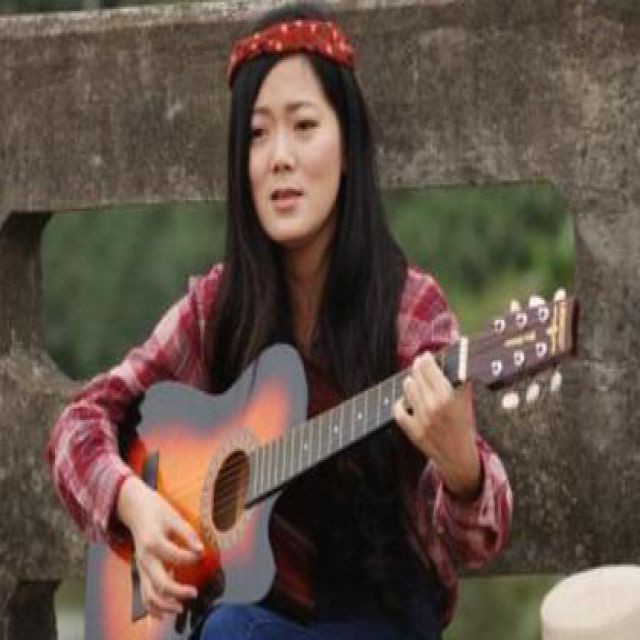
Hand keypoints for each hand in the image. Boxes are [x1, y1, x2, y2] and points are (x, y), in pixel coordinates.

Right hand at [116, 475, 202, 618]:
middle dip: (178, 592)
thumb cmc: (157, 511)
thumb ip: (188, 534)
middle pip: (160, 583)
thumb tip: (201, 549)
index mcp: (153, 542)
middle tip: (194, 592)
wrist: (136, 509)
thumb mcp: (174, 516)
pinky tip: (164, 613)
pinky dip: (153, 607)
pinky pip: (144, 594)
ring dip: (165, 605)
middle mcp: (145, 558)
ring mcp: (141, 567)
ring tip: (181, 608)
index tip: (202, 554)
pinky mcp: (141, 571)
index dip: (192, 558)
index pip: (176, 556)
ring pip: (149, 595)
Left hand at [392, 352, 481, 499]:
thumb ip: (462, 383)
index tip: (425, 356)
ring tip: (414, 380)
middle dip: (418, 368)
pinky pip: (398, 411)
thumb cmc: (464, 427)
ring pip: (408, 389)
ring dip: (410, 382)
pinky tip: (405, 399)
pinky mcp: (413, 431)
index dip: (426, 360)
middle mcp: (433, 407)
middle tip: (419, 364)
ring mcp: (421, 419)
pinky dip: (400, 403)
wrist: (459, 458)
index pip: (429, 369)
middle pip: (417, 376)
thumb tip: (460, 362)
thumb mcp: (467, 403)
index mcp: (448, 397)